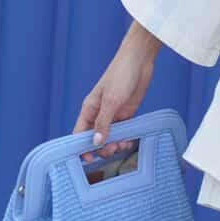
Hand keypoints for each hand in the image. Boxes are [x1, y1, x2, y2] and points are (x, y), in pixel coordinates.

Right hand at [74, 24, 159, 162]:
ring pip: (110, 136)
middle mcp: (99, 113)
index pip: (80, 133)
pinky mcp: (127, 112)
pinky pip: (124, 131)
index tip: (89, 159)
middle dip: (103, 147)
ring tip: (124, 145)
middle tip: (113, 149)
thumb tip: (95, 143)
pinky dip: (126, 138)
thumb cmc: (121, 75)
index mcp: (89, 109)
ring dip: (115, 144)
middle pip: (96, 138)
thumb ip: (103, 123)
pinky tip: (130, 141)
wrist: (139, 61)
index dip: (82, 147)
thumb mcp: (111, 101)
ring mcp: (114, 113)